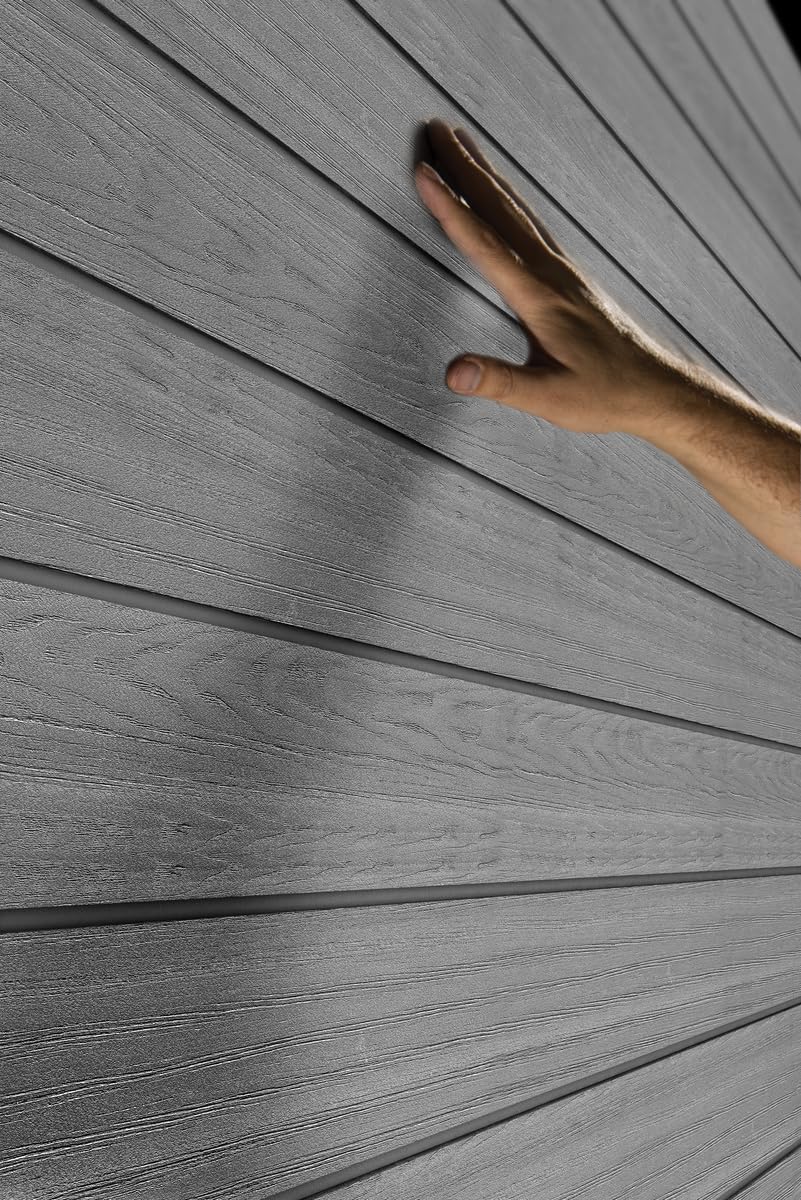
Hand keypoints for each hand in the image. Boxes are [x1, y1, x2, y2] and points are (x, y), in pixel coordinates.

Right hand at [414, 119, 678, 436]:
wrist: (655, 388)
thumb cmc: (605, 394)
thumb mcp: (548, 398)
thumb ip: (499, 382)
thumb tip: (453, 373)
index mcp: (541, 297)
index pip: (485, 244)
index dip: (450, 208)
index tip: (423, 172)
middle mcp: (553, 273)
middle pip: (502, 209)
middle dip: (465, 167)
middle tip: (434, 128)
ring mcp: (563, 271)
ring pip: (517, 210)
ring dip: (487, 175)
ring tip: (462, 144)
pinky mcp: (569, 277)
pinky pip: (530, 225)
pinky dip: (508, 200)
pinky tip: (503, 197)